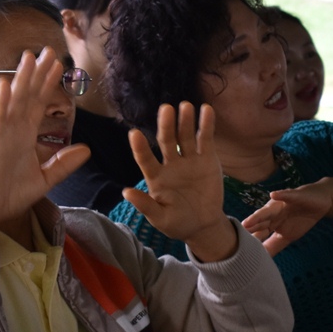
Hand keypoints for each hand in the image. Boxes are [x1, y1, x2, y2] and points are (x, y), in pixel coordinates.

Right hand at [0, 49, 89, 257]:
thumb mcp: (45, 179)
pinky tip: (6, 85)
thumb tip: (87, 149)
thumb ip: (64, 163)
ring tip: (29, 56)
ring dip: (21, 78)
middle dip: (38, 73)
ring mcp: (2, 133)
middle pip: (29, 94)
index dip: (48, 83)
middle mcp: (14, 129)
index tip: (60, 65)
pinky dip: (2, 102)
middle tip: (50, 50)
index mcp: (25, 134)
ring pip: (14, 100)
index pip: (39, 103)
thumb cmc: (10, 194)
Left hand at [122, 102, 235, 261]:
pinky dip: (206, 125)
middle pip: (166, 141)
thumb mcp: (160, 218)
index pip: (145, 159)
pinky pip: (205, 139)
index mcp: (155, 177)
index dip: (140, 147)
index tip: (134, 133)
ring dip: (185, 121)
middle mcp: (170, 164)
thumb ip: (145, 205)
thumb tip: (125, 192)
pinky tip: (206, 110)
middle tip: (166, 109)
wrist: (203, 225)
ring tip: (185, 106)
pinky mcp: (206, 158)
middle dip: (166, 125)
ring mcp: (188, 159)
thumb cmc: (177, 223)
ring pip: (185, 136)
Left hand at [242, 179, 332, 255]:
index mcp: (269, 223)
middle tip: (232, 239)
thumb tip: (262, 261)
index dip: (247, 242)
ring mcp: (280, 203)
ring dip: (257, 216)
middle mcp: (271, 213)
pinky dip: (281, 194)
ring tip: (247, 222)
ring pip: (267, 211)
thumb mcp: (287, 236)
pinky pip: (286, 195)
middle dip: (247, 231)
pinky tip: (274, 194)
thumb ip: (274, 246)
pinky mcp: (292, 195)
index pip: (256, 234)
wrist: (319, 203)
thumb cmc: (300, 219)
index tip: (234, 253)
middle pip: (258, 223)